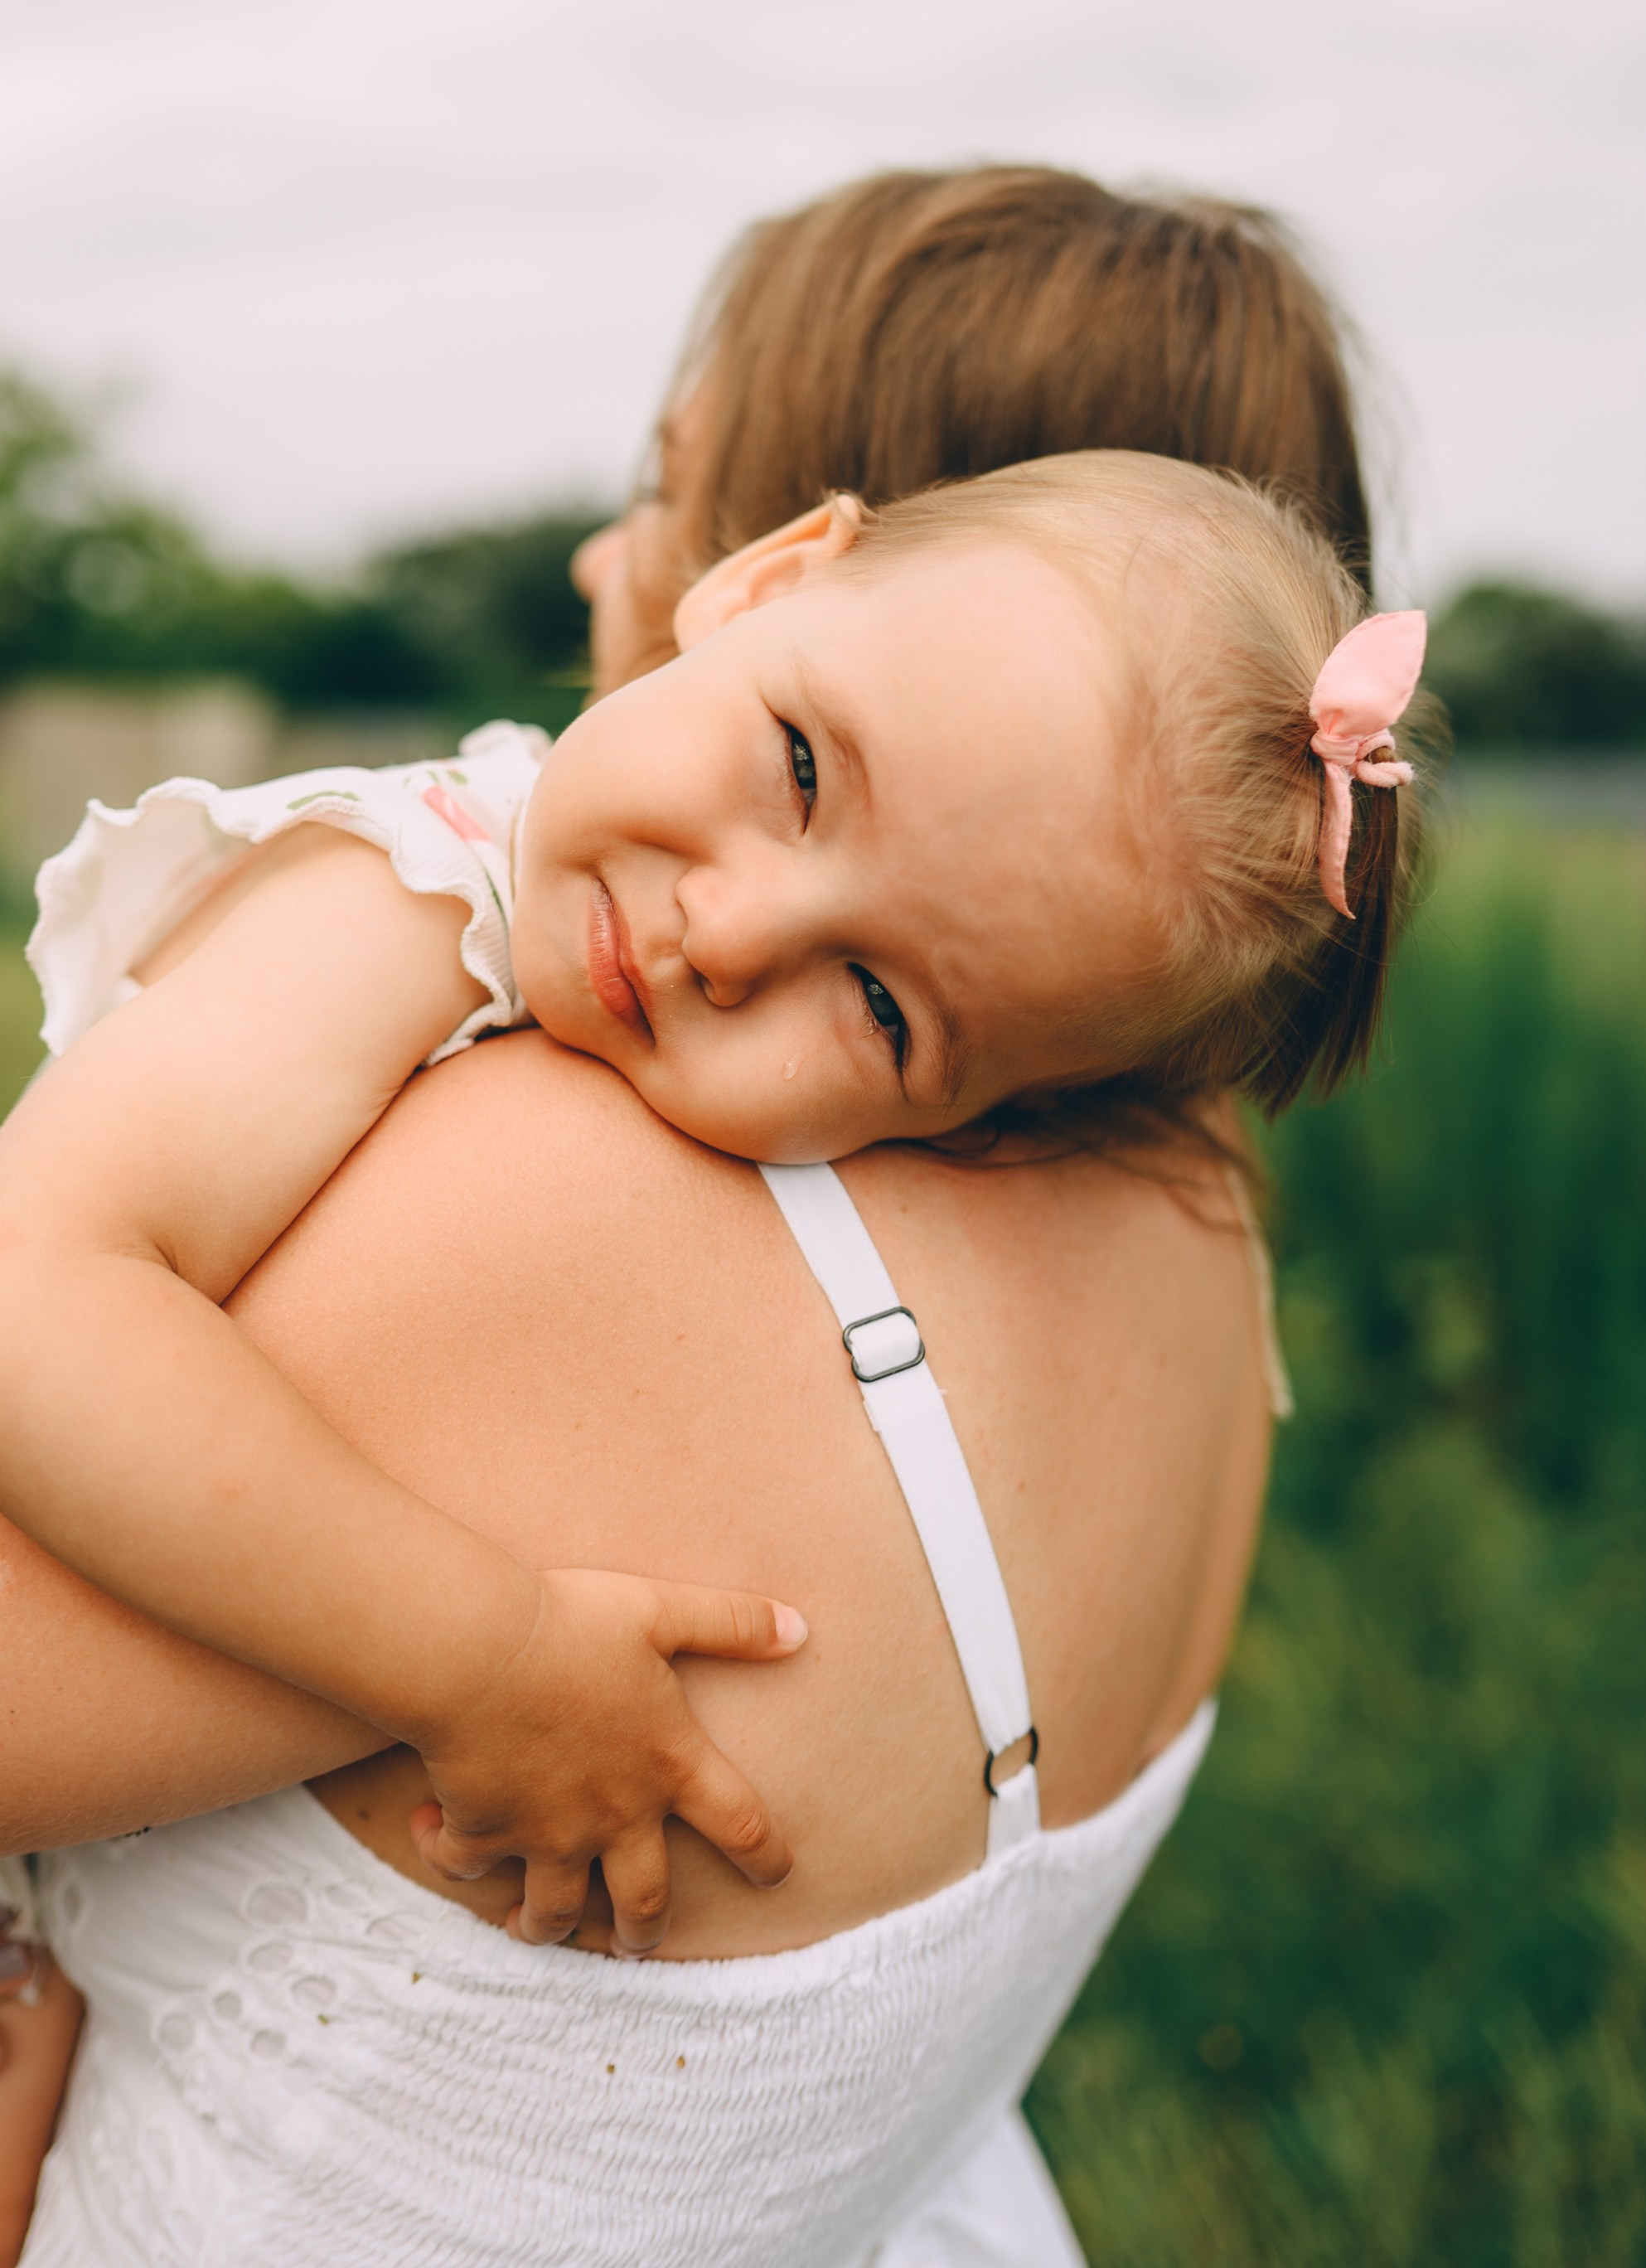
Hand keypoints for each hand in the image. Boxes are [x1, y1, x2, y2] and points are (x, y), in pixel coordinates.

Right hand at [406, 1567, 805, 1953]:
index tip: (776, 1876)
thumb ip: (733, 1623)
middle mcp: (614, 1815)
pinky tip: (433, 1835)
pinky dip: (449, 1857)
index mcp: (668, 1763)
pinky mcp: (483, 1832)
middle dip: (644, 1931)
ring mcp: (547, 1834)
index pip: (740, 1824)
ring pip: (555, 1912)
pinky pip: (464, 1866)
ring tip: (533, 1923)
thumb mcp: (663, 1610)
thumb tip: (802, 1628)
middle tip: (639, 1941)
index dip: (765, 1855)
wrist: (477, 1650)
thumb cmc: (575, 1623)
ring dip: (546, 1924)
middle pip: (644, 1901)